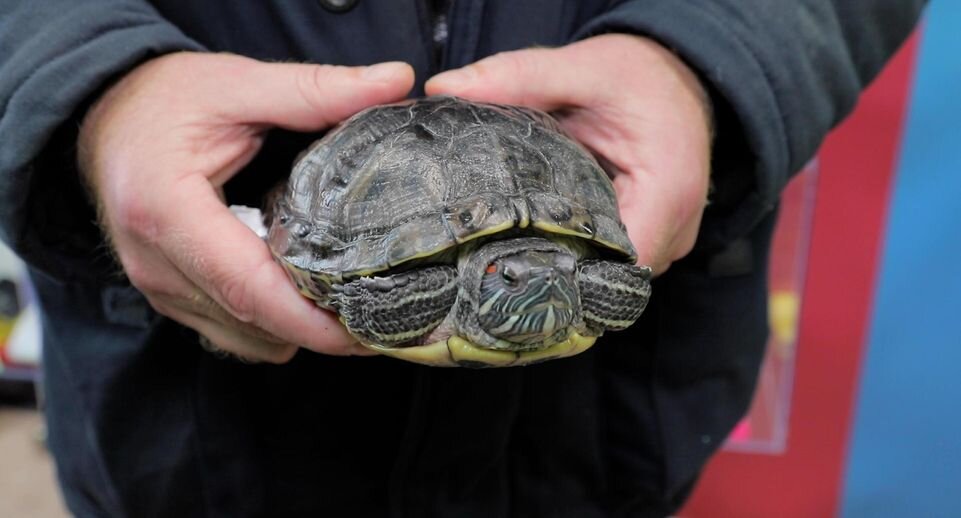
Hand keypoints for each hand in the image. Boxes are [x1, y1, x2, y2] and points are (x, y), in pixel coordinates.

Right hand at [78, 52, 413, 362]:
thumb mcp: (237, 84)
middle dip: (321, 333)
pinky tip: (305, 295)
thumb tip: (394, 81)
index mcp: (166, 211)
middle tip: (384, 319)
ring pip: (244, 338)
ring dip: (298, 331)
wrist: (102, 116)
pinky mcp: (169, 295)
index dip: (311, 320)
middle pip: (252, 323)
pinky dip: (273, 325)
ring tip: (351, 304)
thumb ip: (315, 90)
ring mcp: (158, 286)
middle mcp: (156, 263)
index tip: (366, 330)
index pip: (247, 288)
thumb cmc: (161, 100)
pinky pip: (230, 332)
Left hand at [426, 34, 711, 274]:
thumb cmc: (638, 74)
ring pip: (612, 274)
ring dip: (569, 264)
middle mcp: (677, 226)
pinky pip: (616, 260)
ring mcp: (671, 237)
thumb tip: (443, 88)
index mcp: (667, 191)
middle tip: (492, 261)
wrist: (679, 74)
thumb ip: (517, 77)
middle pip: (611, 279)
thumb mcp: (580, 68)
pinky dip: (583, 251)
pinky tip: (543, 237)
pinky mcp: (657, 237)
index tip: (508, 266)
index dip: (563, 276)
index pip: (617, 267)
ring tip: (512, 249)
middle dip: (556, 273)